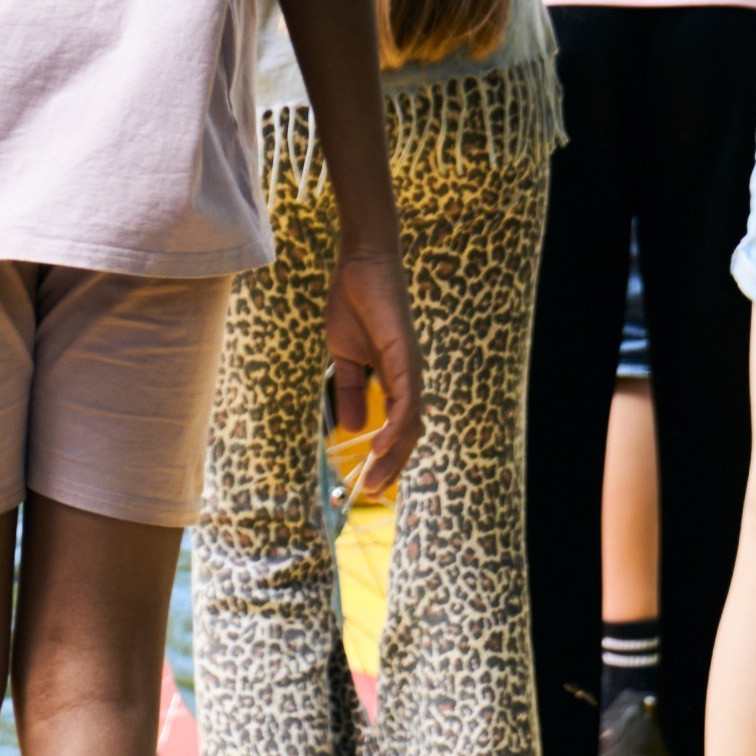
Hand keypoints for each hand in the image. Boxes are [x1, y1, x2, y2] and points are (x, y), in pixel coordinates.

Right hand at [322, 249, 424, 494]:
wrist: (360, 265)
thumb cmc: (354, 304)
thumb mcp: (345, 356)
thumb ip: (349, 390)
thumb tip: (350, 428)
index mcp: (396, 379)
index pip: (399, 427)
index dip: (388, 455)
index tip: (370, 480)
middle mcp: (409, 378)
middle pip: (409, 432)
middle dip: (393, 464)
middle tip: (373, 490)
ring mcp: (410, 368)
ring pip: (410, 423)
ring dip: (395, 453)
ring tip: (377, 477)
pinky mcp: (404, 357)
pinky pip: (405, 402)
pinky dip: (395, 427)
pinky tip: (380, 446)